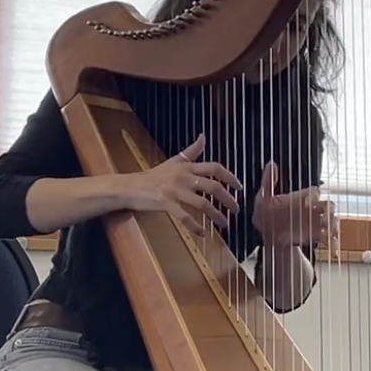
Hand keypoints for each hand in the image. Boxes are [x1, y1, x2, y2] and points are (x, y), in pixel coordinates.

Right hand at [126, 135, 240, 233]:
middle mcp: (183, 177)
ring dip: (216, 216)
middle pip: (213, 187)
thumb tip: (203, 136)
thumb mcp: (174, 161)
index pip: (214, 168)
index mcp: (187, 167)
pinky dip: (195, 226)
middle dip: (228, 199)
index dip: (230, 177)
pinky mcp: (165, 203)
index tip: (240, 188)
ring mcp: (174, 190)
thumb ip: (191, 151)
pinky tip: (203, 234)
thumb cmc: (154, 176)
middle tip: (237, 210)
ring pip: (202, 204)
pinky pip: (184, 217)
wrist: (130, 186)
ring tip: (225, 224)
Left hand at [251, 160, 333, 247]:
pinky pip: (329, 238)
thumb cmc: (266, 213)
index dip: (312, 195)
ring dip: (333, 225)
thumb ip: (268, 181)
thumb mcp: (264, 197)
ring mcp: (315, 223)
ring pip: (333, 221)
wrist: (268, 235)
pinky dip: (333, 242)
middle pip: (329, 205)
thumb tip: (271, 163)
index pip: (315, 192)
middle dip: (329, 210)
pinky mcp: (316, 237)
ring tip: (329, 230)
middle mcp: (312, 209)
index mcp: (302, 198)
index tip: (305, 201)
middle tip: (324, 215)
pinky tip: (332, 246)